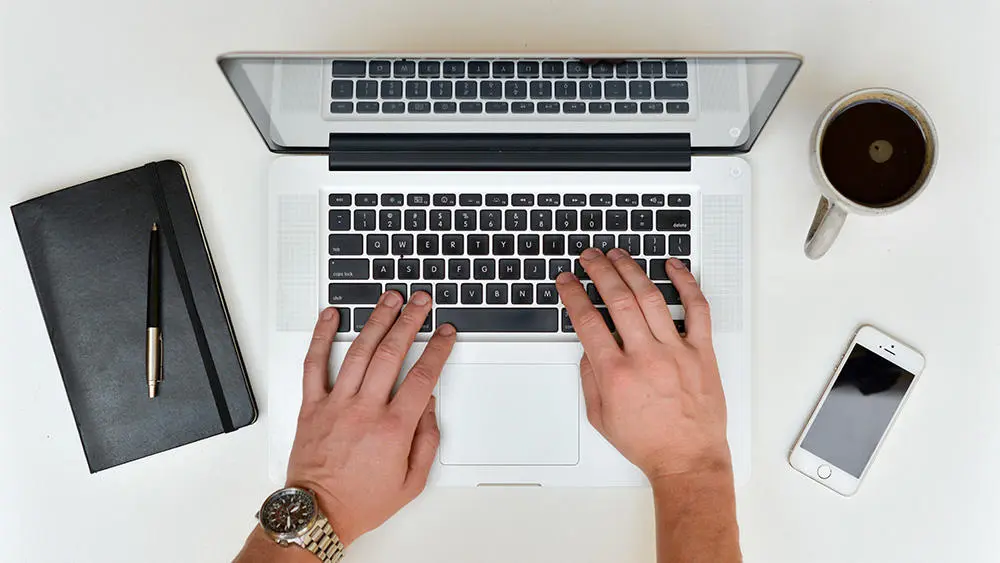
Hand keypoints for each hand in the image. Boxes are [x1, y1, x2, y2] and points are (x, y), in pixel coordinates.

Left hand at [285, 291, 455, 545]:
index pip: (422, 376)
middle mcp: (364, 410)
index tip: (445, 334)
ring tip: (389, 299)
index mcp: (392, 428)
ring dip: (376, 320)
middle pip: (392, 353)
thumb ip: (427, 441)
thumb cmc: (361, 501)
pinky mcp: (311, 406)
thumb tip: (429, 406)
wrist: (317, 514)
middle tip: (421, 302)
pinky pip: (314, 364)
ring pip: (359, 351)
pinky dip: (321, 336)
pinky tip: (331, 316)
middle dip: (410, 321)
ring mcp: (335, 404)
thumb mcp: (411, 482)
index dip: (438, 350)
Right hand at [556, 250, 730, 481]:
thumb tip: (588, 348)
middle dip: (599, 272)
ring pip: (651, 297)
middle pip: (618, 300)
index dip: (573, 295)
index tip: (567, 281)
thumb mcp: (600, 417)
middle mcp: (646, 357)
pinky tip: (673, 267)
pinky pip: (697, 309)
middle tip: (589, 257)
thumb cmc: (648, 442)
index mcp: (617, 374)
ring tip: (618, 255)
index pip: (588, 321)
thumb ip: (590, 378)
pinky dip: (686, 283)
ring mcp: (676, 351)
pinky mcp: (701, 351)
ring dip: (631, 270)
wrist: (688, 459)